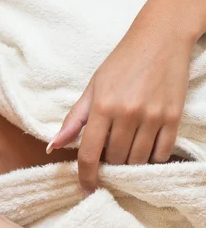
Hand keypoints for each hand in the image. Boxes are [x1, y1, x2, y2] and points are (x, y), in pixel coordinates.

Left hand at [48, 19, 190, 194]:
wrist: (160, 39)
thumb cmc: (121, 63)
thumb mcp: (92, 88)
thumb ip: (73, 120)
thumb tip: (53, 147)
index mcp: (102, 107)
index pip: (89, 153)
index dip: (85, 176)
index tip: (86, 188)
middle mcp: (127, 114)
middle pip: (115, 159)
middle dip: (109, 164)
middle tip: (108, 154)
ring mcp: (153, 116)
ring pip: (138, 160)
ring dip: (129, 162)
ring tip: (124, 149)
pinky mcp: (173, 117)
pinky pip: (161, 153)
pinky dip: (151, 157)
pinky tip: (144, 148)